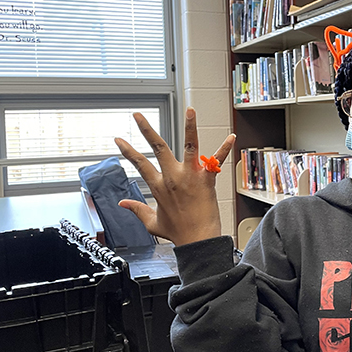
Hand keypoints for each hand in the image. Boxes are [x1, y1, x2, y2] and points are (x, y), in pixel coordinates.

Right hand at [114, 107, 235, 245]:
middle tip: (138, 115)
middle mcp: (172, 177)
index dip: (127, 150)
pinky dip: (225, 149)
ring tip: (190, 110)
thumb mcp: (152, 222)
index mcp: (158, 186)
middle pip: (158, 147)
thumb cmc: (178, 232)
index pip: (139, 164)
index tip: (119, 139)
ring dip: (190, 126)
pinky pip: (217, 160)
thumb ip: (137, 210)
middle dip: (146, 129)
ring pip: (189, 145)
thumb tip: (123, 204)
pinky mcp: (207, 179)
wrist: (198, 241)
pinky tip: (231, 137)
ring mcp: (190, 176)